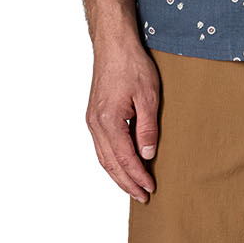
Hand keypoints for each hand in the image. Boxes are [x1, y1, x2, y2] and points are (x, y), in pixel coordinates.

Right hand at [85, 42, 160, 200]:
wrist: (113, 44)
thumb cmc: (131, 65)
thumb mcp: (148, 96)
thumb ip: (147, 128)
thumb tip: (147, 155)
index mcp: (108, 121)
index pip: (124, 159)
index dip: (138, 176)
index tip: (151, 189)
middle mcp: (95, 124)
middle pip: (110, 164)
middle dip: (126, 183)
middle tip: (143, 197)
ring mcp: (92, 120)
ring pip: (103, 157)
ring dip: (118, 175)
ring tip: (134, 187)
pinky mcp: (94, 115)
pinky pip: (102, 146)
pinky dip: (112, 161)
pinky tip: (122, 165)